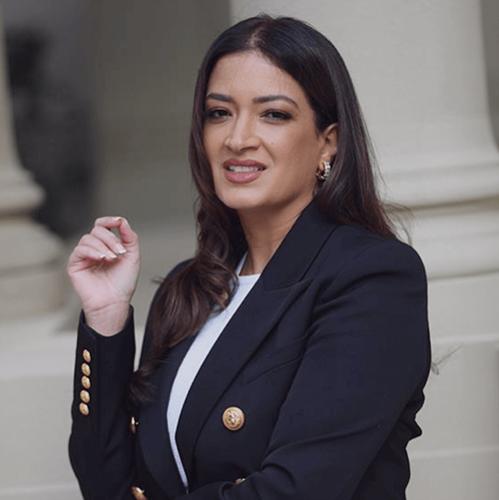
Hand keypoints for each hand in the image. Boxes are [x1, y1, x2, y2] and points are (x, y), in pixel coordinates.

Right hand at [66, 216, 139, 334]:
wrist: (115, 301)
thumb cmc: (123, 282)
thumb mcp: (133, 256)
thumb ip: (130, 237)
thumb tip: (122, 221)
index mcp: (107, 245)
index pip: (103, 225)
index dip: (109, 220)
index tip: (119, 222)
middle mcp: (94, 248)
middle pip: (97, 230)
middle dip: (111, 239)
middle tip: (120, 252)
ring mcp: (84, 256)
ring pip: (88, 238)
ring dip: (103, 246)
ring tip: (112, 259)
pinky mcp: (75, 264)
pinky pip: (80, 250)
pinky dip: (92, 251)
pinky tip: (101, 259)